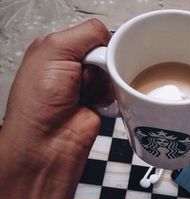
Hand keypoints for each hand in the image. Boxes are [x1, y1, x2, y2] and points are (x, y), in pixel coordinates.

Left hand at [0, 19, 110, 198]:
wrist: (48, 142)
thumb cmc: (38, 102)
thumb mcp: (55, 51)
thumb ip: (85, 34)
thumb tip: (109, 38)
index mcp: (56, 50)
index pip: (90, 34)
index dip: (98, 42)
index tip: (96, 52)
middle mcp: (72, 68)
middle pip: (106, 53)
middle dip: (103, 63)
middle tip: (86, 76)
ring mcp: (88, 87)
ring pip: (115, 72)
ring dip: (107, 81)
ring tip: (89, 93)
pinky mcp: (101, 103)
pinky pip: (119, 91)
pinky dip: (114, 95)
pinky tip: (98, 103)